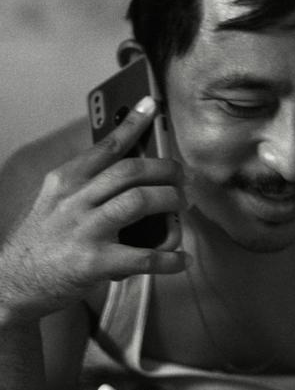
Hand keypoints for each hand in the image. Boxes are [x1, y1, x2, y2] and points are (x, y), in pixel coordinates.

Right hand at [0, 96, 186, 324]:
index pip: (105, 147)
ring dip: (170, 202)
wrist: (11, 283)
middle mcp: (74, 201)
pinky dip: (169, 258)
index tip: (152, 106)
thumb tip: (137, 171)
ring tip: (181, 207)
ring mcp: (84, 230)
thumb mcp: (56, 201)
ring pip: (139, 202)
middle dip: (165, 170)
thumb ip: (89, 185)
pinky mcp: (94, 262)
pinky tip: (181, 260)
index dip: (133, 125)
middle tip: (182, 177)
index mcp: (66, 181)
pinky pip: (143, 256)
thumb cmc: (44, 239)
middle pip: (130, 171)